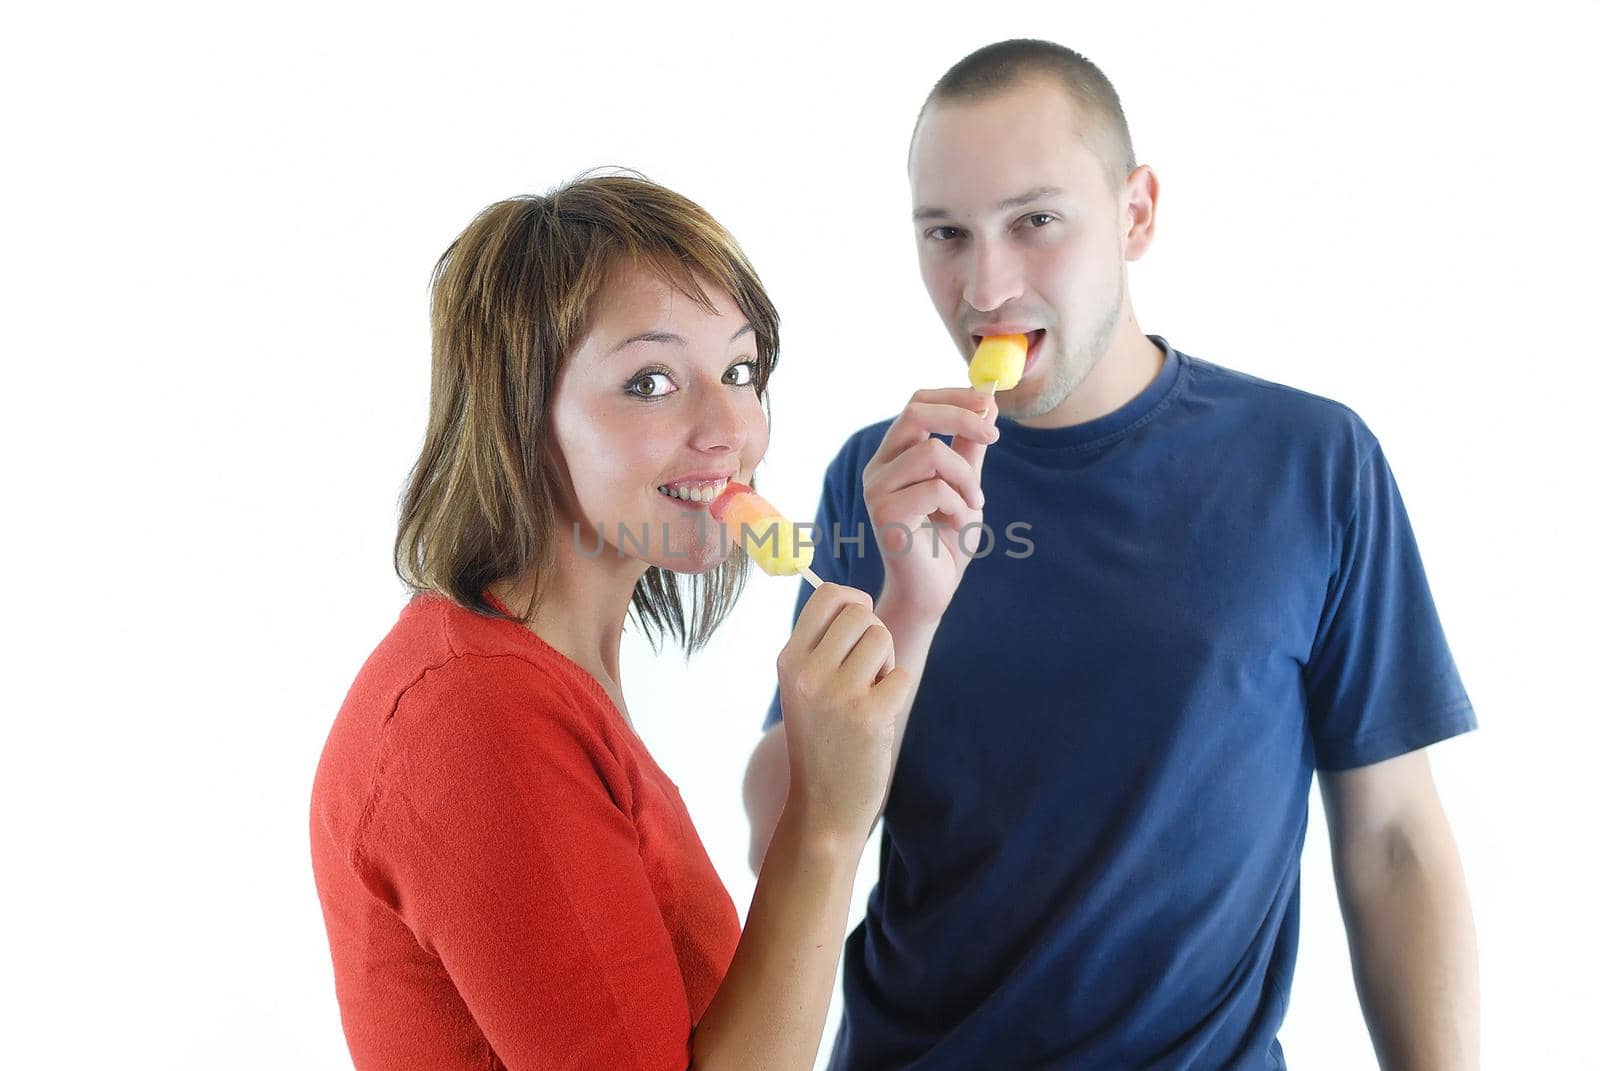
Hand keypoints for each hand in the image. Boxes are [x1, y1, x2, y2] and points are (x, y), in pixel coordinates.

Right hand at [775, 583, 914, 844]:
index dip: (853, 600)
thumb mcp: (803, 689)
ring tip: (869, 694)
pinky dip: (896, 692)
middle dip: (873, 636)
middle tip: (865, 673)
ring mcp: (837, 694)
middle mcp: (808, 672)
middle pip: (861, 613)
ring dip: (886, 663)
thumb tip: (856, 600)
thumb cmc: (821, 741)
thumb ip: (821, 646)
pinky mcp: (869, 716)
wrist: (822, 807)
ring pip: (883, 638)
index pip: (827, 595)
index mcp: (788, 660)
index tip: (858, 623)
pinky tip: (879, 717)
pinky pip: (901, 674)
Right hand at [862, 387, 998, 620]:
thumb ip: (970, 449)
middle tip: (995, 437)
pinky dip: (959, 506)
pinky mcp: (885, 514)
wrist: (932, 591)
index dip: (955, 397)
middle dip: (962, 417)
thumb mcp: (965, 486)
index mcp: (894, 456)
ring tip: (974, 505)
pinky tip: (957, 526)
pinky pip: (935, 490)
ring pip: (931, 452)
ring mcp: (877, 491)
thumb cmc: (945, 541)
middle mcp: (878, 468)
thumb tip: (988, 406)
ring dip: (966, 478)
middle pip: (915, 412)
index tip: (990, 405)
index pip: (917, 404)